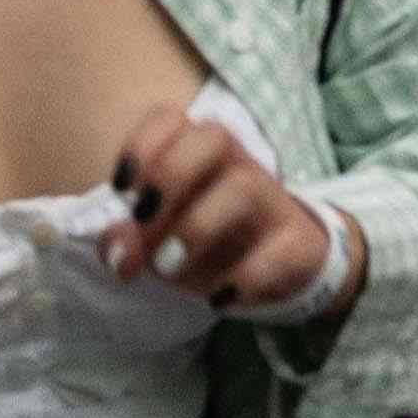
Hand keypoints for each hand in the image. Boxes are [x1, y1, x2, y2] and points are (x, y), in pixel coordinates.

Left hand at [105, 105, 339, 309]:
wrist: (286, 264)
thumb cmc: (208, 240)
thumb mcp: (161, 239)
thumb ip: (130, 241)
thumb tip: (119, 256)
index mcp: (200, 154)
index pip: (171, 119)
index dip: (141, 145)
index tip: (120, 189)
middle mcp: (239, 166)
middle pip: (214, 137)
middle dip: (170, 176)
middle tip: (143, 222)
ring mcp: (271, 203)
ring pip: (244, 186)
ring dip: (197, 227)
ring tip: (168, 268)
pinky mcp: (298, 245)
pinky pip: (282, 249)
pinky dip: (247, 277)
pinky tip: (220, 298)